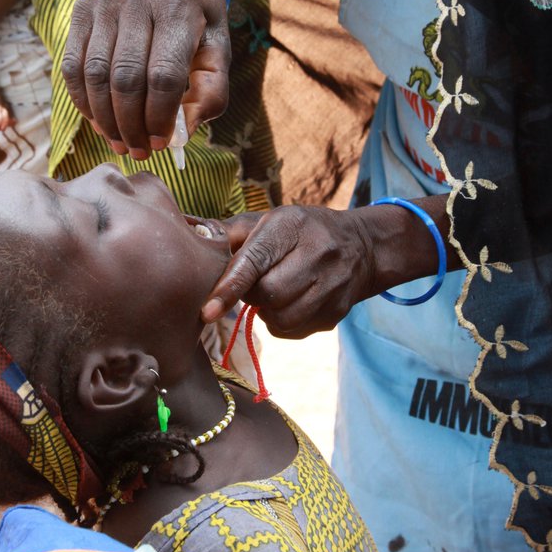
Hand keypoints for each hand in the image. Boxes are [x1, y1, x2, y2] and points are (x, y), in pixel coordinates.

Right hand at [62, 0, 230, 156]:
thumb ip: (212, 90)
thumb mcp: (218, 47)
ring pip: (95, 75)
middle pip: (125, 79)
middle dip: (130, 125)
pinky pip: (73, 65)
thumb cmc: (197, 18)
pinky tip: (99, 120)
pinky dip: (83, 100)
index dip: (159, 117)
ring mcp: (105, 2)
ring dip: (104, 119)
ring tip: (119, 142)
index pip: (163, 75)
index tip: (161, 143)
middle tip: (138, 150)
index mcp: (179, 8)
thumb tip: (186, 128)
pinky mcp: (82, 9)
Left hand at [200, 206, 377, 338]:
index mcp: (292, 225)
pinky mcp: (337, 312)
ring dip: (266, 311)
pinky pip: (293, 331)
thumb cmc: (301, 232)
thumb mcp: (270, 221)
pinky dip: (281, 323)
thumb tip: (190, 233)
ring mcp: (332, 286)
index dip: (230, 287)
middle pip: (268, 294)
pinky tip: (290, 303)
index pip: (256, 260)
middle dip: (252, 295)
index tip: (207, 312)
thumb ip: (231, 233)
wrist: (362, 246)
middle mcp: (318, 253)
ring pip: (280, 318)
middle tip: (254, 283)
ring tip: (274, 292)